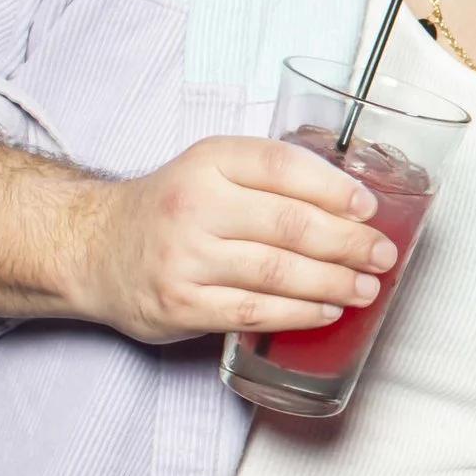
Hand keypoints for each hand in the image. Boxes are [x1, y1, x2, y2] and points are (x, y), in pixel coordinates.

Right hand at [70, 136, 398, 343]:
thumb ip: (269, 178)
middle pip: (289, 224)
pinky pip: (253, 311)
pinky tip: (326, 311)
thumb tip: (352, 205)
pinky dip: (298, 314)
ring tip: (366, 287)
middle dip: (348, 243)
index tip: (369, 207)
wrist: (93, 248)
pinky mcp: (180, 304)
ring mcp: (184, 257)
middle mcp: (194, 205)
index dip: (333, 188)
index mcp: (209, 162)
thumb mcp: (210, 170)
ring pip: (277, 271)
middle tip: (382, 255)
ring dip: (333, 283)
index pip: (282, 166)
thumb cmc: (170, 209)